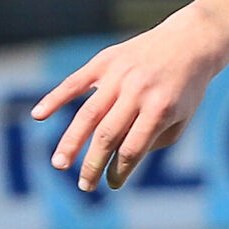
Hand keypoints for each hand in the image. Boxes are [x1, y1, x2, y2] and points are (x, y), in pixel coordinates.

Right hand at [35, 8, 228, 192]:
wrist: (189, 43)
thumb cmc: (187, 88)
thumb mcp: (182, 118)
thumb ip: (155, 139)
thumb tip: (121, 159)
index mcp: (160, 110)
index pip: (132, 149)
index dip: (120, 171)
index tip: (112, 185)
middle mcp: (138, 93)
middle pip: (107, 136)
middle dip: (93, 164)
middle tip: (83, 186)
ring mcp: (118, 76)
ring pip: (88, 114)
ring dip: (71, 142)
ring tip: (59, 164)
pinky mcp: (104, 61)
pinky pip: (75, 82)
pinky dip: (55, 98)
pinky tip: (39, 116)